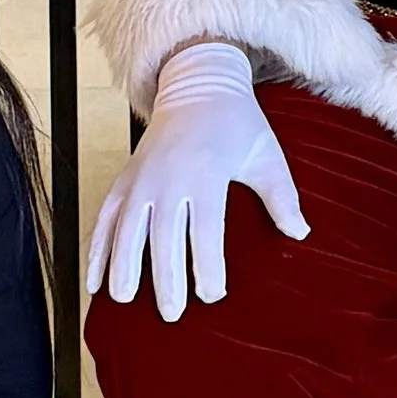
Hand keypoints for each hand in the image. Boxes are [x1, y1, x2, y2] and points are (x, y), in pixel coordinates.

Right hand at [85, 39, 309, 324]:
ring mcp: (142, 178)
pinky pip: (105, 215)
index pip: (204, 231)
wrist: (198, 84)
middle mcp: (168, 177)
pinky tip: (94, 281)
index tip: (212, 295)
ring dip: (122, 266)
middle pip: (162, 236)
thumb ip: (282, 196)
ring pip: (126, 229)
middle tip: (172, 314)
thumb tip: (302, 233)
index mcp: (206, 173)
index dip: (207, 267)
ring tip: (124, 301)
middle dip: (166, 278)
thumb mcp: (266, 155)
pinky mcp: (125, 178)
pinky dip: (97, 248)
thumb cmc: (238, 125)